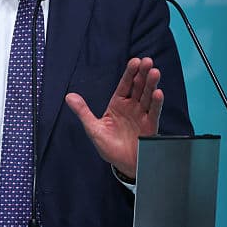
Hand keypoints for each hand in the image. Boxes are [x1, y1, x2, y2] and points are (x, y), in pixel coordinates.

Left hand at [64, 57, 163, 179]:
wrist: (122, 165)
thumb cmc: (108, 147)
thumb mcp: (93, 128)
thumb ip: (83, 111)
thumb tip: (69, 97)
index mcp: (118, 104)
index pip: (124, 85)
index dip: (130, 73)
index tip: (135, 61)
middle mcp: (132, 107)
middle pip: (138, 87)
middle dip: (143, 74)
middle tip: (147, 61)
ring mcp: (142, 115)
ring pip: (147, 96)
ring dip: (151, 84)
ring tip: (155, 72)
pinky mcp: (150, 126)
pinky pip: (154, 112)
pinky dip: (156, 103)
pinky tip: (158, 93)